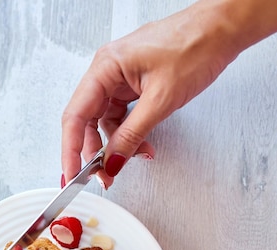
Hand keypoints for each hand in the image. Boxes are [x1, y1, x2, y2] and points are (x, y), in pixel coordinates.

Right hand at [61, 0, 248, 186]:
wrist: (221, 30)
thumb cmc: (195, 46)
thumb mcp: (160, 100)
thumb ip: (132, 135)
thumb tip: (112, 162)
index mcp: (105, 66)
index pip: (75, 116)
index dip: (71, 149)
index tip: (71, 174)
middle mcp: (108, 71)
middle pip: (87, 121)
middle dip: (95, 152)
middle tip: (103, 176)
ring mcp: (120, 78)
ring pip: (106, 122)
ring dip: (117, 144)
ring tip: (133, 157)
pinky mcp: (134, 84)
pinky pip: (121, 116)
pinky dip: (129, 133)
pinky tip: (141, 144)